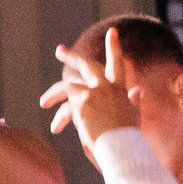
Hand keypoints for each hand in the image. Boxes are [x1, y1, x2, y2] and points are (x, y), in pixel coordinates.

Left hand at [39, 29, 139, 154]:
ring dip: (53, 94)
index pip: (118, 63)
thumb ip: (133, 101)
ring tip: (44, 102)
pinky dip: (60, 118)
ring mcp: (94, 93)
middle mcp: (108, 87)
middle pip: (86, 65)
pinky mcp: (82, 104)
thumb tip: (138, 90)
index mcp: (122, 90)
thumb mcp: (133, 116)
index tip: (112, 32)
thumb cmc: (129, 140)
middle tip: (59, 50)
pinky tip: (56, 128)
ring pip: (68, 86)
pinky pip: (66, 108)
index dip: (114, 47)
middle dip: (71, 56)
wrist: (124, 151)